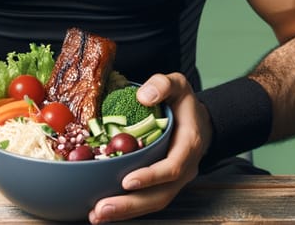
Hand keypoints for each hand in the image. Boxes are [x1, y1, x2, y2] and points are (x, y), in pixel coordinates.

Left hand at [88, 73, 211, 223]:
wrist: (197, 118)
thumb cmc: (183, 101)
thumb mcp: (177, 84)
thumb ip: (162, 85)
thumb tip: (144, 97)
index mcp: (188, 144)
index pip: (171, 167)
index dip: (151, 177)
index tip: (127, 181)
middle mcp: (183, 168)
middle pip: (160, 195)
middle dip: (130, 205)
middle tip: (101, 209)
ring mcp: (173, 179)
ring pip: (152, 202)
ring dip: (125, 211)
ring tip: (97, 215)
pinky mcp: (161, 183)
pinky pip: (146, 198)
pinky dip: (126, 206)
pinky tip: (102, 209)